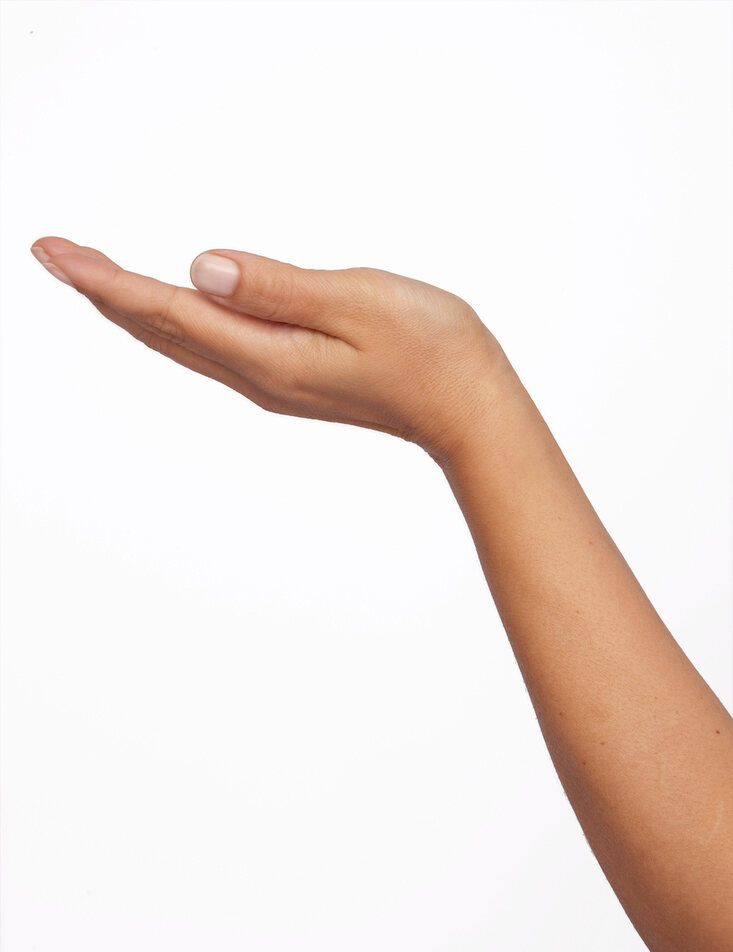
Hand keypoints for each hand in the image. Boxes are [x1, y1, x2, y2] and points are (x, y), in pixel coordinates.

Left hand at [30, 237, 512, 465]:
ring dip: (133, 310)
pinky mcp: (290, 377)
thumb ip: (277, 287)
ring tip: (94, 278)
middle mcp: (258, 374)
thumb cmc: (430, 349)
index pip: (168, 311)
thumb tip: (201, 269)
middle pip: (161, 331)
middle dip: (104, 292)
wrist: (469, 408)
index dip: (107, 280)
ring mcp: (273, 381)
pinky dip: (173, 325)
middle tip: (54, 253)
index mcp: (268, 355)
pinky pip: (210, 348)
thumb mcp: (357, 303)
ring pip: (181, 342)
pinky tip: (168, 314)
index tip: (54, 251)